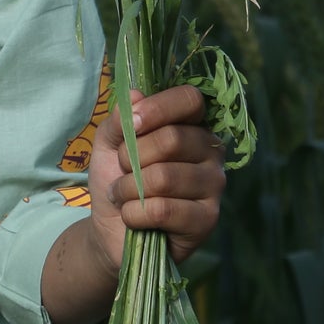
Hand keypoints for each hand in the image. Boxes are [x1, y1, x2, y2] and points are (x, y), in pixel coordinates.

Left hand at [85, 84, 226, 273]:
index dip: (158, 108)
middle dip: (132, 157)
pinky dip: (134, 214)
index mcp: (192, 125)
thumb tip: (135, 95)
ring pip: (164, 177)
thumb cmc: (117, 179)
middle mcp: (211, 151)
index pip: (190, 100)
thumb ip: (119, 119)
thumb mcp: (108, 143)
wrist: (111, 228)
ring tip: (124, 195)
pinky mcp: (207, 219)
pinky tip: (134, 218)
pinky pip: (164, 210)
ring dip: (129, 189)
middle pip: (172, 139)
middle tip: (123, 170)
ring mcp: (214, 186)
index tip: (132, 124)